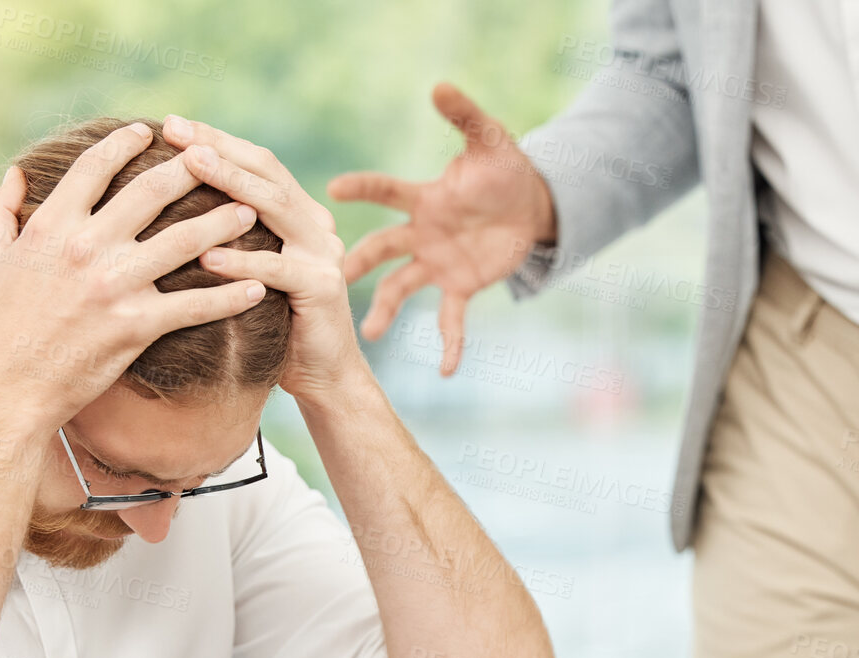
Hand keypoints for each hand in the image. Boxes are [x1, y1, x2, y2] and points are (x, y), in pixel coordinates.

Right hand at [0, 121, 265, 427]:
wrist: (7, 388)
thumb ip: (1, 214)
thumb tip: (15, 175)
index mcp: (51, 226)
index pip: (95, 167)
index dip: (123, 144)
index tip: (148, 133)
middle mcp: (86, 246)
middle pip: (151, 192)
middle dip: (191, 170)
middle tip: (219, 160)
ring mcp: (114, 285)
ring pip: (183, 241)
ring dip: (222, 223)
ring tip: (250, 211)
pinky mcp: (136, 325)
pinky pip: (194, 305)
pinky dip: (229, 296)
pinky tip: (256, 288)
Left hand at [164, 116, 370, 399]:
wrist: (324, 377)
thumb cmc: (273, 325)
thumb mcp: (247, 270)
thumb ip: (227, 235)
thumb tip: (167, 201)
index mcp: (297, 213)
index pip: (254, 162)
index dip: (214, 139)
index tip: (169, 125)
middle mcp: (315, 223)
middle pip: (266, 171)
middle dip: (218, 147)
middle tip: (175, 131)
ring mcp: (324, 253)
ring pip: (274, 206)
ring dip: (230, 183)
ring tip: (190, 166)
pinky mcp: (323, 287)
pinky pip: (277, 268)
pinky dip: (241, 260)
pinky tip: (206, 255)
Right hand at [328, 82, 556, 374]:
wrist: (529, 206)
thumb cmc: (504, 168)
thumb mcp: (490, 141)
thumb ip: (465, 116)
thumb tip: (439, 86)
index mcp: (423, 199)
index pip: (385, 192)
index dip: (362, 189)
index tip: (332, 189)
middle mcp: (420, 234)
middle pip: (379, 249)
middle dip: (355, 263)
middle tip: (329, 277)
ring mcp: (436, 263)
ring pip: (399, 289)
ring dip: (384, 310)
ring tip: (370, 334)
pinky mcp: (460, 286)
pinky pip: (450, 319)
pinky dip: (450, 344)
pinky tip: (447, 371)